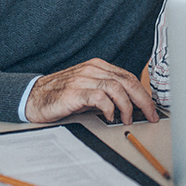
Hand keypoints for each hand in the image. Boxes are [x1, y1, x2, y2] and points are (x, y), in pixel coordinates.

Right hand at [25, 58, 158, 124]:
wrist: (33, 96)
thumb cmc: (62, 94)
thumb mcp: (88, 90)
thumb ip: (106, 92)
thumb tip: (130, 104)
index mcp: (98, 66)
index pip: (128, 77)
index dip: (143, 93)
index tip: (152, 108)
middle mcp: (92, 69)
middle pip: (126, 81)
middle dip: (142, 99)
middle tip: (150, 114)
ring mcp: (83, 78)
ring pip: (116, 87)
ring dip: (127, 105)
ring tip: (128, 119)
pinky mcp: (74, 91)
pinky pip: (99, 96)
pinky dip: (109, 107)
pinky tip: (110, 116)